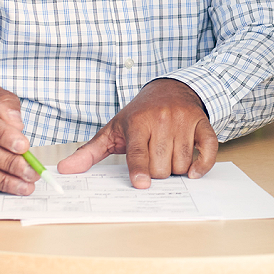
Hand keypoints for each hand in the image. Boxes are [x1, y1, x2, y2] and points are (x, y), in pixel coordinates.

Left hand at [56, 79, 215, 187]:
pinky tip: (193, 171)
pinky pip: (208, 150)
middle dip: (156, 173)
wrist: (169, 89)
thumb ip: (89, 152)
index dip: (140, 170)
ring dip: (176, 170)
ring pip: (182, 163)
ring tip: (168, 159)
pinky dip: (202, 165)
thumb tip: (64, 170)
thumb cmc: (139, 114)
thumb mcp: (112, 130)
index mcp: (138, 123)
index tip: (141, 184)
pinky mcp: (202, 124)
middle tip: (153, 162)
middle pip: (161, 165)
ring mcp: (184, 122)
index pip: (138, 152)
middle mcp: (162, 120)